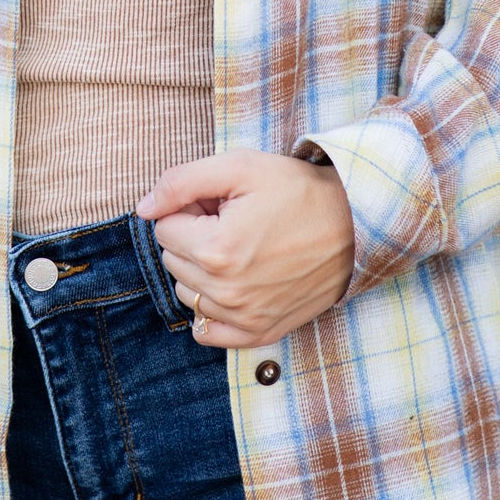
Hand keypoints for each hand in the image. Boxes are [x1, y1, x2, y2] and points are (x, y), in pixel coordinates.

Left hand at [137, 151, 354, 348]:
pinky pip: (207, 330)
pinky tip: (234, 284)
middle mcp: (226, 291)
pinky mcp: (260, 332)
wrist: (356, 226)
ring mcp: (243, 317)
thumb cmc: (298, 192)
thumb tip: (143, 209)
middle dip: (194, 236)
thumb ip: (181, 182)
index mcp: (217, 249)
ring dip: (202, 269)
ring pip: (186, 291)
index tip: (220, 203)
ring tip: (242, 247)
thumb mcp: (240, 167)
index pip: (163, 228)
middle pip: (172, 260)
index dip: (189, 209)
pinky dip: (211, 308)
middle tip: (235, 221)